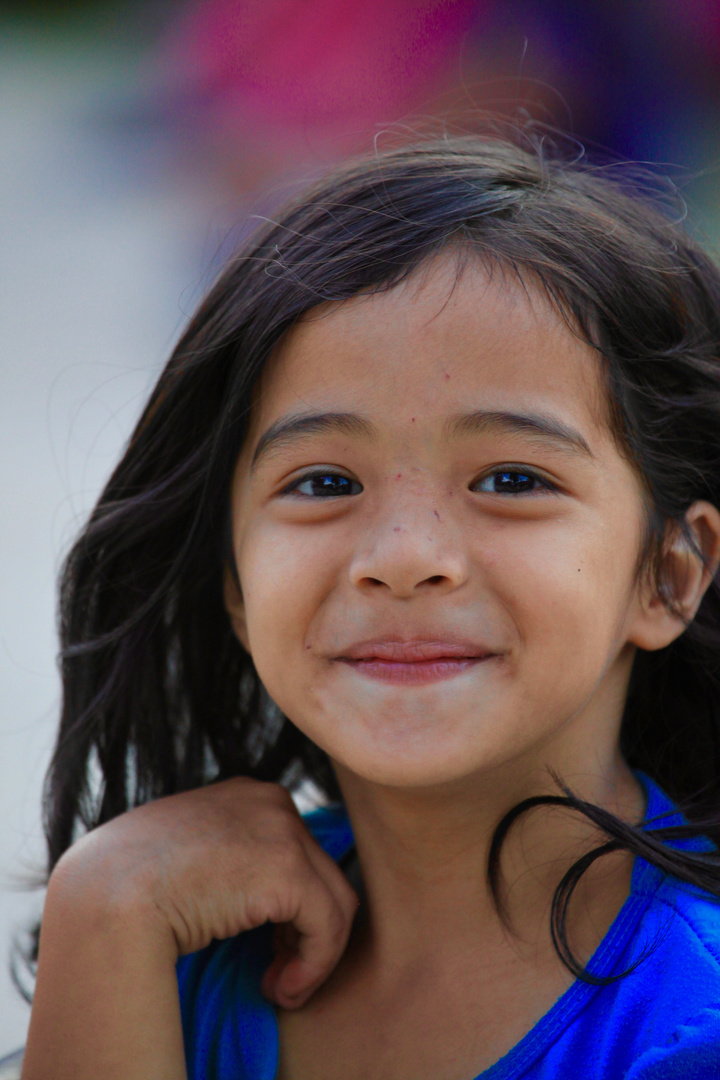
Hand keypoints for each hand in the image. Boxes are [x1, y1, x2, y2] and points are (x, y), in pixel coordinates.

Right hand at [54, 778, 358, 1008]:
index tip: (269, 946)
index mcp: (250, 795)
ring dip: (314, 955)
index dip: (290, 908)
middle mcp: (273, 801)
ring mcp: (284, 830)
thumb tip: (267, 898)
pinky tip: (280, 989)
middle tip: (277, 973)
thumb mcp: (193, 853)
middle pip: (322, 875)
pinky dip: (314, 966)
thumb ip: (234, 859)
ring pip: (336, 902)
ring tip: (279, 986)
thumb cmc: (134, 884)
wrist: (107, 894)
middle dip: (305, 931)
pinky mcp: (289, 869)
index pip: (298, 853)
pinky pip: (328, 927)